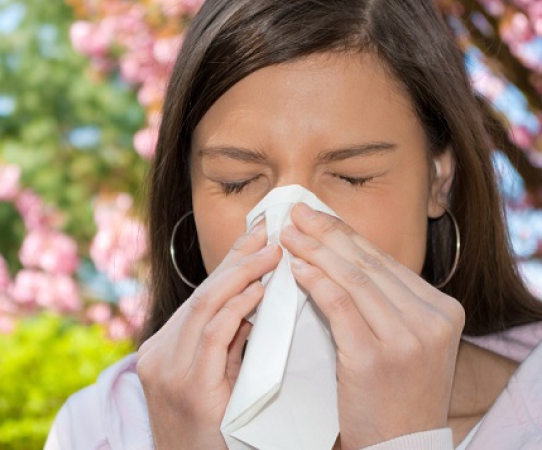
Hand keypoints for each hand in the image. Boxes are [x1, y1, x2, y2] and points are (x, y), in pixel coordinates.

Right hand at [137, 222, 280, 448]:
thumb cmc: (211, 435)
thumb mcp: (213, 381)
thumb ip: (227, 343)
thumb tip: (254, 301)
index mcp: (161, 350)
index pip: (199, 297)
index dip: (227, 264)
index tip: (254, 237)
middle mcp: (157, 355)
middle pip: (201, 295)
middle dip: (236, 260)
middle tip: (267, 233)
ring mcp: (168, 371)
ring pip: (205, 307)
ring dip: (242, 276)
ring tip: (271, 254)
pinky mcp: (189, 388)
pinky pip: (214, 335)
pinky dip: (237, 309)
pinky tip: (259, 291)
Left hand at [280, 203, 464, 448]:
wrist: (401, 447)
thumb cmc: (395, 394)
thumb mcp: (407, 341)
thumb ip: (385, 301)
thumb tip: (338, 254)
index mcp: (443, 309)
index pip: (384, 261)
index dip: (346, 234)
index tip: (317, 216)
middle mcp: (432, 319)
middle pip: (368, 263)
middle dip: (327, 233)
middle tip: (295, 214)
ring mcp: (407, 339)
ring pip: (354, 279)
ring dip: (315, 251)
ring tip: (288, 235)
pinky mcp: (375, 358)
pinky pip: (339, 306)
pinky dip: (315, 283)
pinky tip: (296, 269)